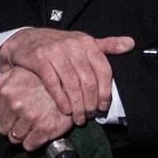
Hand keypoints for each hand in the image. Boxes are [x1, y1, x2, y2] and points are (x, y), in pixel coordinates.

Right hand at [0, 28, 134, 119]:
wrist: (26, 40)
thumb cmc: (58, 46)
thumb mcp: (83, 42)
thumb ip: (107, 45)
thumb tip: (131, 43)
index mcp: (87, 43)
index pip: (103, 70)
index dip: (105, 92)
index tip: (103, 107)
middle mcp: (73, 45)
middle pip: (88, 81)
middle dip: (90, 103)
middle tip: (89, 116)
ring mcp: (55, 52)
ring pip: (72, 84)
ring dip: (77, 105)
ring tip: (78, 117)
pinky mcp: (39, 60)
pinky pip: (53, 84)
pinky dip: (61, 99)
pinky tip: (65, 110)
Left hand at [0, 66, 72, 151]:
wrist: (70, 84)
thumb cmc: (42, 78)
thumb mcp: (16, 74)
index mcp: (8, 92)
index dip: (6, 116)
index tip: (14, 114)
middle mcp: (17, 106)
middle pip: (4, 129)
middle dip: (12, 127)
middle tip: (23, 121)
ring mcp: (31, 119)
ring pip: (15, 139)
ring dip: (22, 135)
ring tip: (31, 127)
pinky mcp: (44, 130)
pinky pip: (29, 146)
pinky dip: (32, 142)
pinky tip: (38, 134)